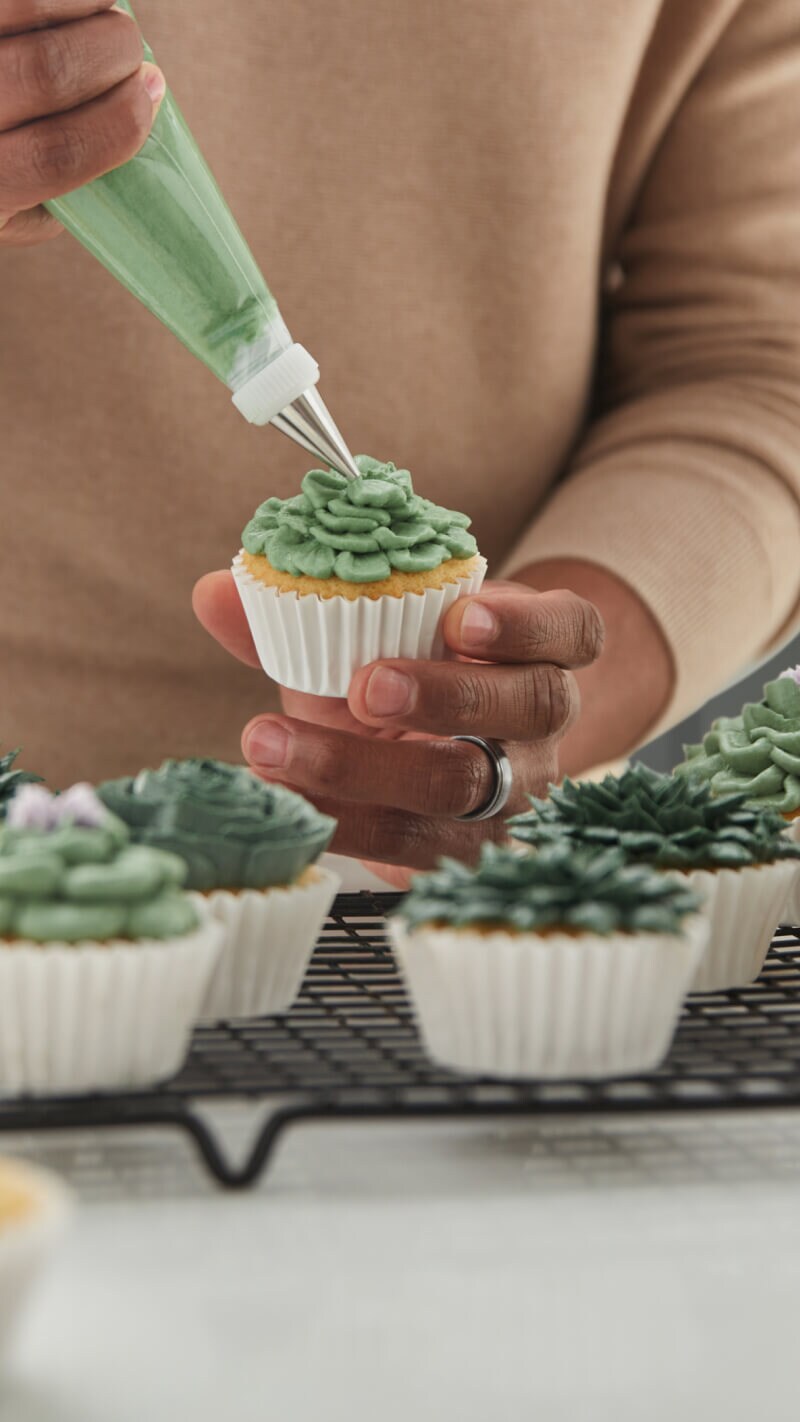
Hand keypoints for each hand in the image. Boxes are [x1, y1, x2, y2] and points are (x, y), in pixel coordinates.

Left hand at [0, 0, 163, 247]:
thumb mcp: (16, 212)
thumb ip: (70, 181)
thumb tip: (136, 110)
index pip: (56, 153)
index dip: (120, 122)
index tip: (152, 92)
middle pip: (48, 71)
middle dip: (114, 54)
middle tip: (130, 52)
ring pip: (27, 6)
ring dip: (90, 3)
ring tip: (106, 11)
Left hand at [193, 572, 603, 881]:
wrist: (426, 767)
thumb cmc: (404, 682)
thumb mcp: (369, 642)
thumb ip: (301, 615)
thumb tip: (213, 591)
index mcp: (537, 653)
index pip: (571, 631)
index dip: (527, 625)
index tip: (462, 615)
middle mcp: (538, 727)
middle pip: (530, 708)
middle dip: (449, 696)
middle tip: (367, 686)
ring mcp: (510, 797)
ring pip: (467, 788)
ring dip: (367, 768)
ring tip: (277, 746)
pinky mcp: (465, 854)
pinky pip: (413, 850)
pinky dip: (342, 824)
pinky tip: (285, 803)